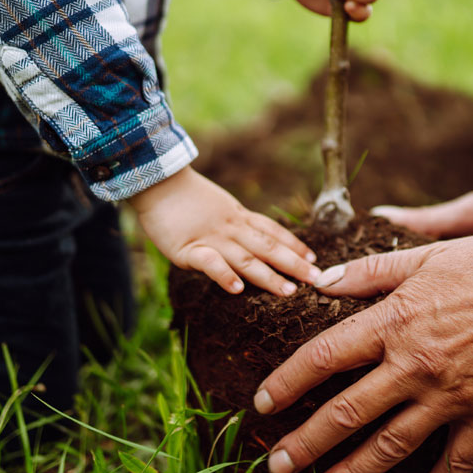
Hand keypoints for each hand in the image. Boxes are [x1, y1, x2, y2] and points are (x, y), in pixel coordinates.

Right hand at [129, 167, 319, 295]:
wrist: (155, 181)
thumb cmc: (182, 195)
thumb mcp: (216, 206)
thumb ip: (233, 221)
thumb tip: (249, 237)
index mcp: (237, 216)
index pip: (272, 231)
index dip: (294, 245)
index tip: (314, 259)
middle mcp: (230, 228)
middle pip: (268, 247)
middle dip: (294, 265)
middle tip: (317, 280)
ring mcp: (210, 238)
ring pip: (246, 258)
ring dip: (268, 276)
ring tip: (288, 291)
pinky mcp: (187, 248)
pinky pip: (209, 263)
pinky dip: (224, 275)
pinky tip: (237, 290)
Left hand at [252, 230, 472, 472]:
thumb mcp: (430, 256)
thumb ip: (372, 272)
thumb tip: (322, 280)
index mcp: (396, 320)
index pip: (324, 357)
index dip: (287, 381)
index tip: (262, 401)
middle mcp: (416, 364)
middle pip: (346, 412)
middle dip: (306, 443)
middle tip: (275, 465)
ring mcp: (454, 397)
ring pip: (390, 447)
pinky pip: (456, 464)